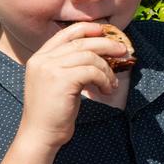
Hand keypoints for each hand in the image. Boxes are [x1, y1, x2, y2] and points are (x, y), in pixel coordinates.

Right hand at [18, 23, 126, 150]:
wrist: (40, 134)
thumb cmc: (54, 112)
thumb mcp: (58, 82)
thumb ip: (70, 65)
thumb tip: (101, 52)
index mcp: (39, 57)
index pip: (65, 33)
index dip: (87, 29)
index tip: (104, 31)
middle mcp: (42, 59)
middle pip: (81, 43)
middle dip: (106, 45)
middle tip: (123, 51)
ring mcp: (50, 68)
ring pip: (90, 57)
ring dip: (107, 70)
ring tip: (112, 83)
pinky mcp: (61, 80)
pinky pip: (92, 71)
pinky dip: (105, 79)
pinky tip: (107, 90)